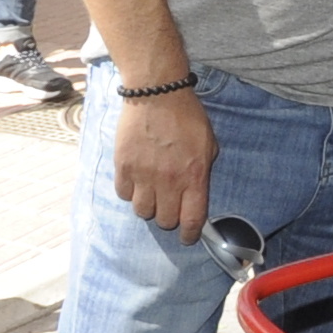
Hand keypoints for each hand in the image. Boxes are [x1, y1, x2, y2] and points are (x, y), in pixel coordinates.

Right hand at [113, 87, 217, 244]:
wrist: (157, 94)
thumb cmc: (187, 117)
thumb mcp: (208, 144)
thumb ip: (202, 171)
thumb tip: (196, 193)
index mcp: (194, 176)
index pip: (191, 219)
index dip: (189, 234)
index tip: (188, 237)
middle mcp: (168, 181)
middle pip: (165, 220)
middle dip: (170, 218)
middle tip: (170, 205)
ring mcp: (144, 175)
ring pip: (143, 212)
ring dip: (149, 207)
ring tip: (153, 193)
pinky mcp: (123, 167)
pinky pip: (124, 195)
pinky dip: (131, 193)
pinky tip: (137, 181)